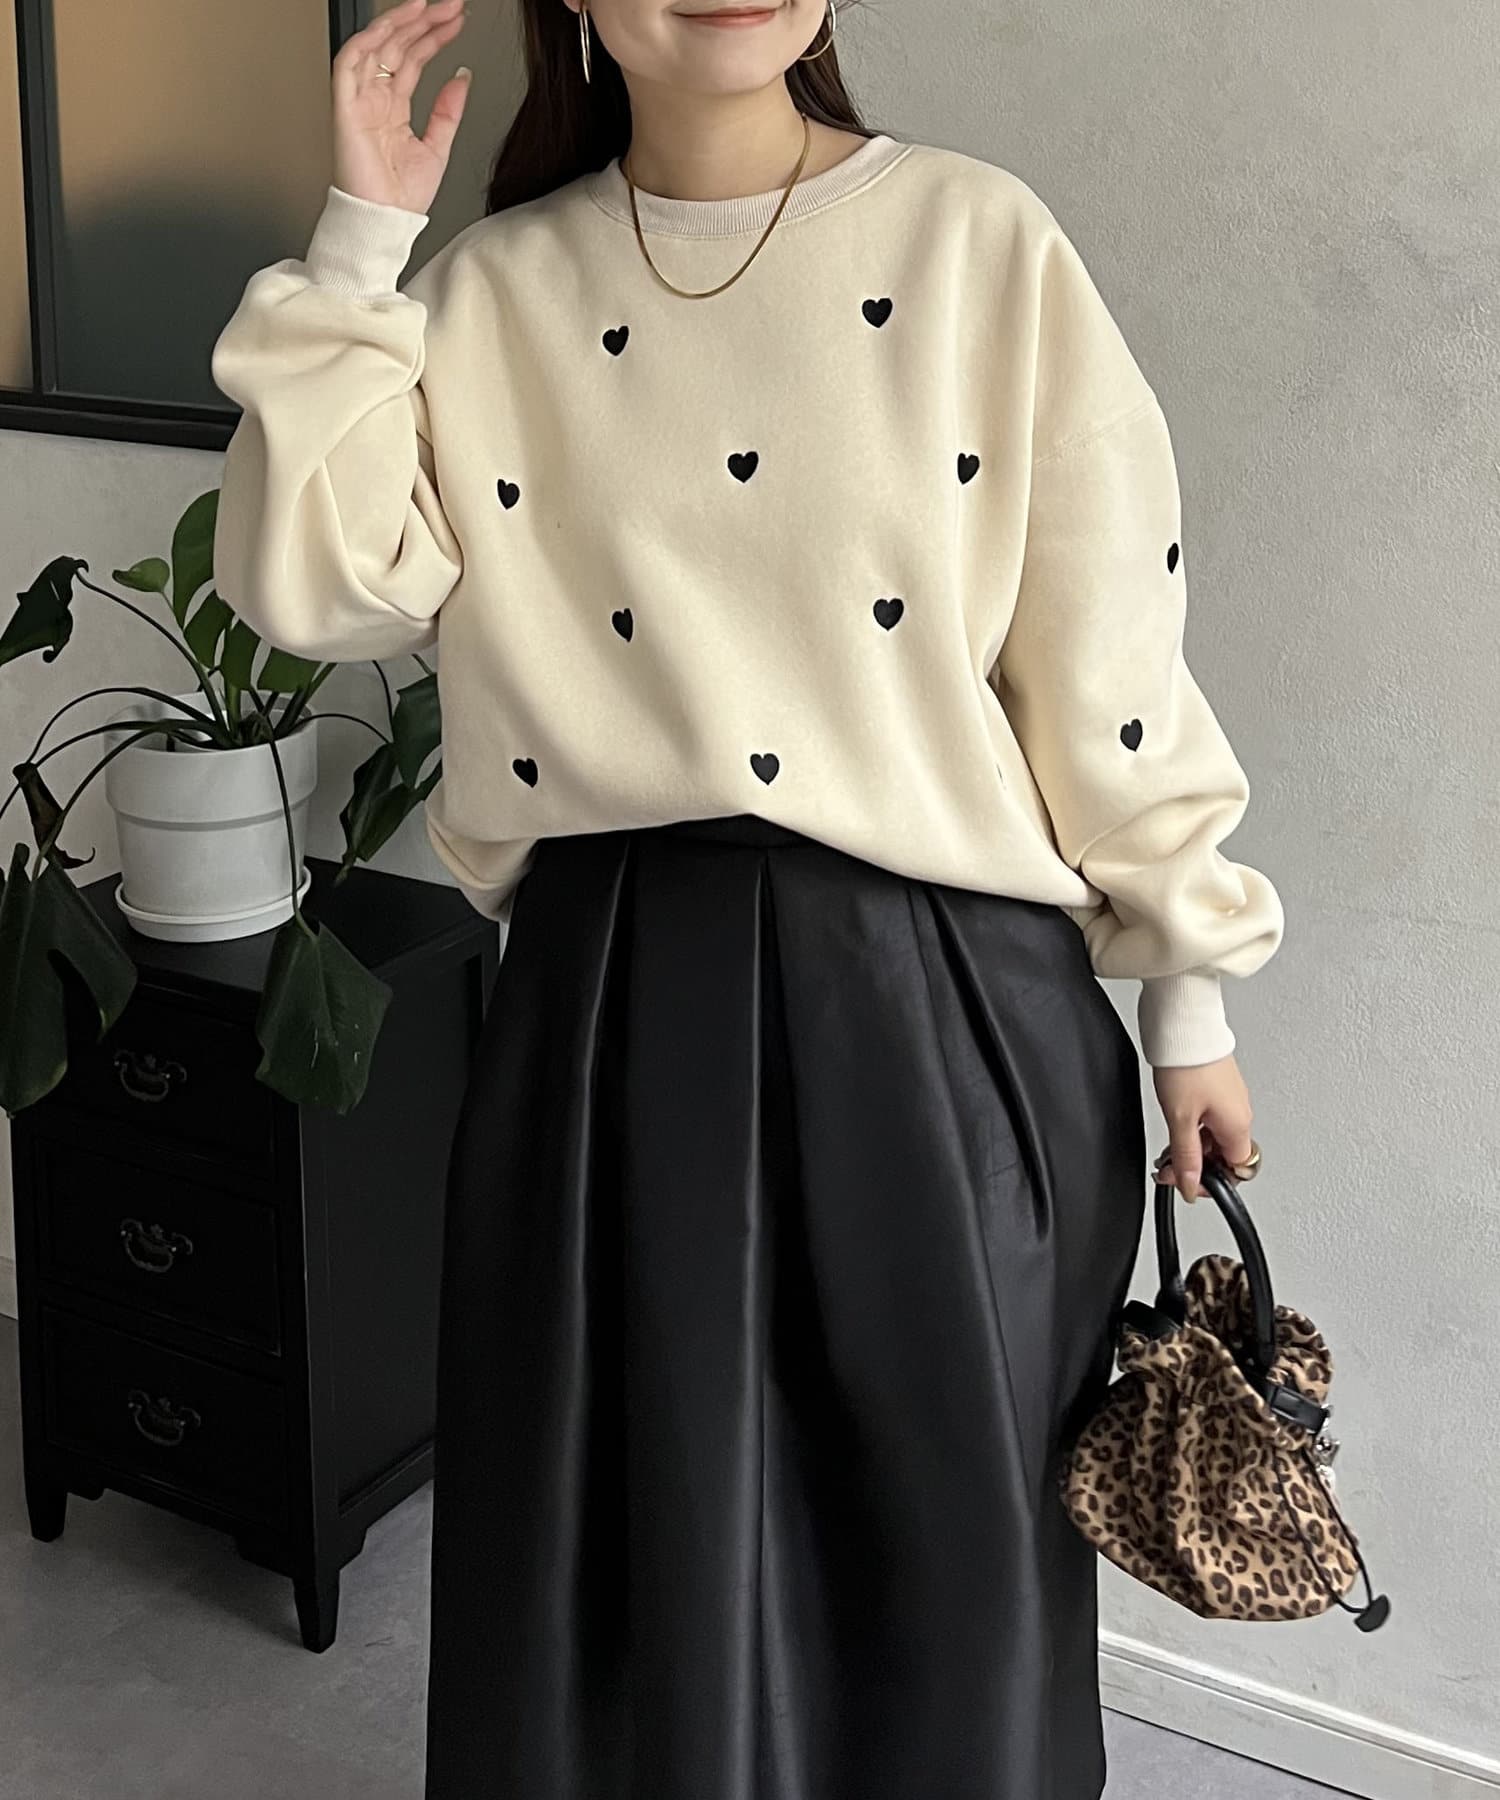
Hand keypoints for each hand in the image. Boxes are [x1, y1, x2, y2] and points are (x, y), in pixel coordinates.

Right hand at [332, 0, 471, 214]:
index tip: (457, 20)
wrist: (385, 223)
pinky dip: (368, 40)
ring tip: (427, 6)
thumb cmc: (402, 198)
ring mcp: (359, 100)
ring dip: (400, 22)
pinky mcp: (346, 107)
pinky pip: (350, 62)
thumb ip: (448, 111)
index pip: (414, 59)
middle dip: (423, 21)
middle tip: (450, 5)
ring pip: (375, 46)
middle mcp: (375, 99)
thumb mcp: (437, 148)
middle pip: (397, 46)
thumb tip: (462, 76)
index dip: (434, 37)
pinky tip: (391, 24)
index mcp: (394, 108)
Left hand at [1150, 1053, 1253, 1201]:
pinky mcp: (1219, 1086)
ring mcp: (1230, 1098)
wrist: (1184, 1028)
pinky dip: (1194, 1128)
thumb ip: (1186, 1157)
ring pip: (1216, 1137)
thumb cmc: (1187, 1065)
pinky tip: (1176, 1125)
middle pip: (1225, 1155)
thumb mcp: (1180, 1119)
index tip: (1187, 1182)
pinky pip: (1211, 1118)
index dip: (1212, 1182)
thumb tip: (1189, 1185)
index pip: (1236, 1170)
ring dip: (1193, 1147)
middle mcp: (1240, 1113)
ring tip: (1168, 1147)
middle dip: (1198, 1165)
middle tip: (1170, 1167)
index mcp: (1238, 1125)